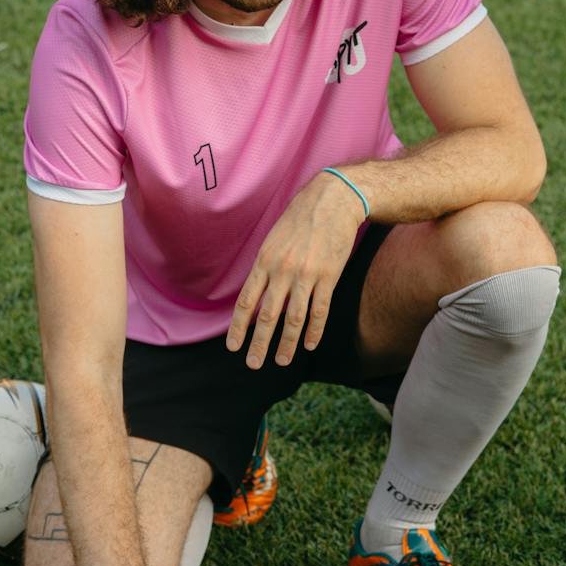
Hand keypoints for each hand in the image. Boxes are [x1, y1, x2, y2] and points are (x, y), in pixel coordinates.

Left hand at [226, 170, 363, 368]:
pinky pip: (320, 310)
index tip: (233, 347)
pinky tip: (309, 344)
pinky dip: (314, 330)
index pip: (247, 301)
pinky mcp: (329, 276)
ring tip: (282, 361)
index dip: (239, 327)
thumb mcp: (273, 239)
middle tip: (253, 364)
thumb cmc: (300, 219)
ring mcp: (307, 275)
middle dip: (259, 343)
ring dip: (287, 344)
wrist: (333, 200)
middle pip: (268, 315)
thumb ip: (265, 267)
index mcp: (265, 261)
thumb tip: (256, 294)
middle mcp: (283, 270)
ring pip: (294, 318)